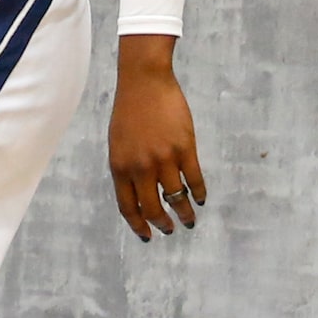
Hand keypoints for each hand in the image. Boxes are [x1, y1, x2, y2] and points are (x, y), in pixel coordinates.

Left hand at [107, 34, 204, 240]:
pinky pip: (194, 180)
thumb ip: (126, 169)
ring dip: (183, 214)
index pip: (128, 207)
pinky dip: (198, 193)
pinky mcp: (185, 148)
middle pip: (152, 208)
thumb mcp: (118, 144)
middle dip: (162, 224)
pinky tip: (200, 199)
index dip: (138, 225)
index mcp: (120, 167)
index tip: (147, 235)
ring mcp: (164, 159)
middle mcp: (140, 167)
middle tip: (169, 229)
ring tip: (188, 220)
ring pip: (176, 198)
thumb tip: (137, 195)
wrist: (144, 82)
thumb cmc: (129, 112)